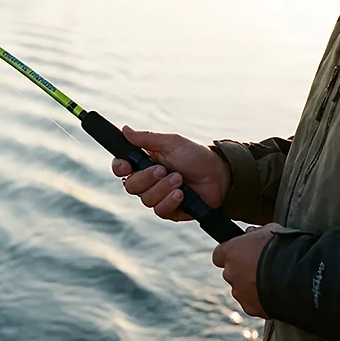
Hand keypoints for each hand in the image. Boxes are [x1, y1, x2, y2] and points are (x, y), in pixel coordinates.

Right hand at [111, 126, 230, 221]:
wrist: (219, 175)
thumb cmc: (195, 156)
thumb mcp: (171, 142)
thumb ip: (146, 138)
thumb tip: (125, 129)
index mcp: (145, 163)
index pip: (121, 168)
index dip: (120, 168)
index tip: (127, 165)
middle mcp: (148, 181)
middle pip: (131, 186)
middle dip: (147, 178)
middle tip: (163, 170)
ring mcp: (158, 196)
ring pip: (146, 199)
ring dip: (163, 189)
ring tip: (179, 179)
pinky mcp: (170, 210)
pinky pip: (160, 211)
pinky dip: (170, 201)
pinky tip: (181, 194)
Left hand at [212, 224, 279, 318]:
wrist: (298, 274)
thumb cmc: (283, 248)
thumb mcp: (269, 231)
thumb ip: (256, 234)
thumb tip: (251, 234)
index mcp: (230, 252)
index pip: (219, 255)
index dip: (231, 255)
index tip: (240, 255)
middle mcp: (230, 273)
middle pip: (232, 274)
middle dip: (243, 272)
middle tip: (262, 269)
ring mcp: (240, 293)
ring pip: (242, 291)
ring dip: (252, 288)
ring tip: (273, 284)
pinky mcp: (251, 308)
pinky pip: (254, 305)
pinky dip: (262, 302)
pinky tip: (277, 296)